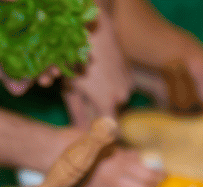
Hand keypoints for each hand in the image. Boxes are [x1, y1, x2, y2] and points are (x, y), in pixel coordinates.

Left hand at [63, 11, 131, 127]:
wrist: (97, 33)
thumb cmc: (78, 62)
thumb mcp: (71, 89)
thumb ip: (77, 113)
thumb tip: (78, 131)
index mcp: (107, 102)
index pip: (108, 131)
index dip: (100, 136)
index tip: (92, 136)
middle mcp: (122, 96)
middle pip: (109, 114)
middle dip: (98, 113)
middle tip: (83, 102)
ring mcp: (129, 85)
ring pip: (115, 101)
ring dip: (104, 99)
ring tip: (89, 84)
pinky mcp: (130, 76)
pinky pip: (120, 88)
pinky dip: (110, 88)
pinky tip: (98, 76)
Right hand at [78, 147, 165, 186]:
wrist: (56, 154)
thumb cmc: (82, 144)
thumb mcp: (109, 144)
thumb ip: (127, 154)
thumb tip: (144, 160)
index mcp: (119, 163)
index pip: (148, 175)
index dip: (159, 176)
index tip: (164, 174)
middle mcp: (114, 180)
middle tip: (156, 185)